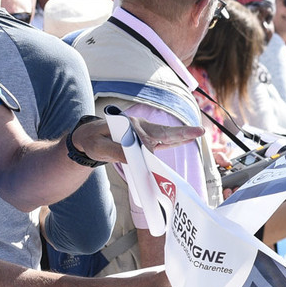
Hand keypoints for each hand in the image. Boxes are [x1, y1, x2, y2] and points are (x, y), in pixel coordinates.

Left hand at [78, 116, 202, 164]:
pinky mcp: (144, 139)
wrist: (87, 137)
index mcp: (129, 126)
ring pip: (165, 135)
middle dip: (180, 132)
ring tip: (198, 132)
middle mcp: (139, 127)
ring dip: (182, 135)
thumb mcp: (97, 147)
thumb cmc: (91, 140)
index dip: (148, 150)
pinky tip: (187, 139)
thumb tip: (133, 158)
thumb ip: (114, 151)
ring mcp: (143, 132)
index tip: (147, 160)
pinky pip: (162, 140)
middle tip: (199, 131)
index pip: (145, 140)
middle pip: (162, 132)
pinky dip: (175, 140)